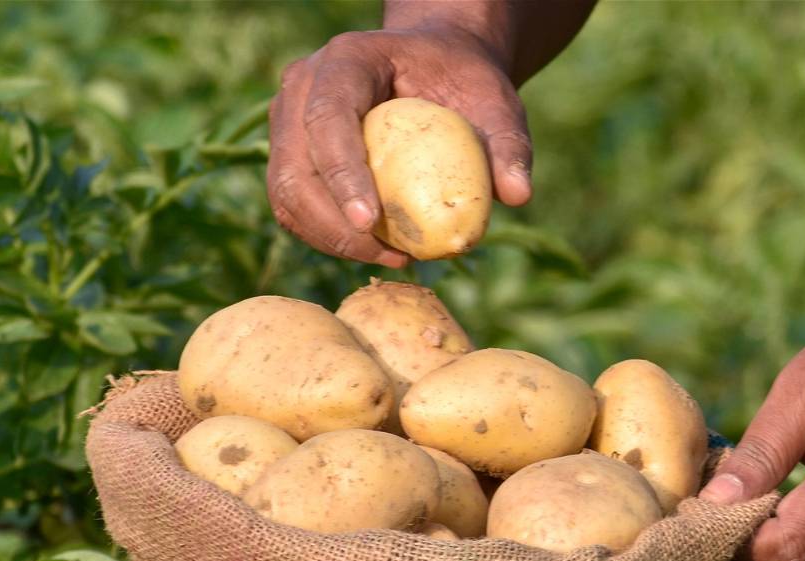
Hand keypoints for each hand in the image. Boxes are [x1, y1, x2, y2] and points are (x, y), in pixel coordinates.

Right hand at [268, 26, 531, 265]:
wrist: (437, 70)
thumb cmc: (465, 84)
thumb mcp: (496, 104)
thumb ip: (508, 144)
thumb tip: (518, 196)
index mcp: (346, 60)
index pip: (328, 116)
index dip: (341, 172)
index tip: (369, 222)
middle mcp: (303, 87)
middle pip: (294, 165)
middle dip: (332, 223)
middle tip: (391, 255)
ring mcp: (290, 123)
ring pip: (287, 194)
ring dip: (331, 239)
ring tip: (396, 256)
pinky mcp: (292, 156)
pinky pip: (296, 208)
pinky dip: (330, 239)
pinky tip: (380, 250)